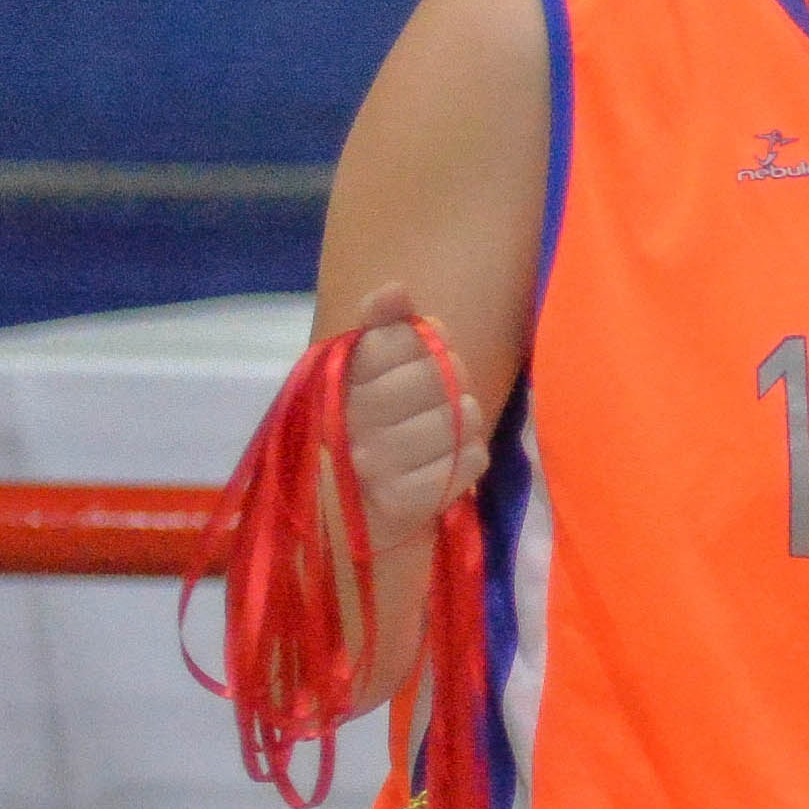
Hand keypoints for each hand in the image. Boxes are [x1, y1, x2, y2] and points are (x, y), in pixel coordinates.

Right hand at [340, 284, 489, 552]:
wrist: (352, 520)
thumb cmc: (366, 434)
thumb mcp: (365, 376)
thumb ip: (382, 327)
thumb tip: (396, 288)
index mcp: (336, 383)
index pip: (402, 338)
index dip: (427, 344)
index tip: (420, 358)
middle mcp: (349, 422)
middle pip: (438, 376)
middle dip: (453, 382)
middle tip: (440, 399)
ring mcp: (375, 465)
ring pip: (461, 417)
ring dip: (465, 423)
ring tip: (442, 434)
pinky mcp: (404, 503)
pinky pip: (471, 459)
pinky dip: (468, 460)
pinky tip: (444, 465)